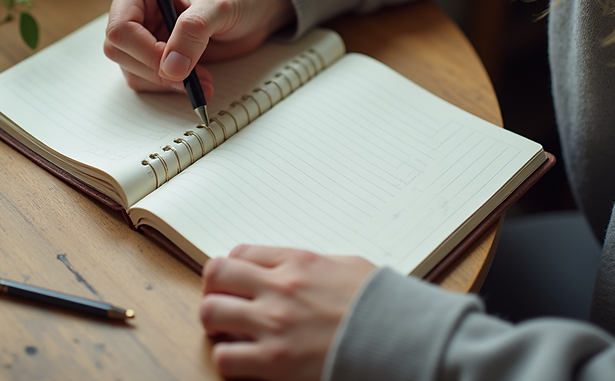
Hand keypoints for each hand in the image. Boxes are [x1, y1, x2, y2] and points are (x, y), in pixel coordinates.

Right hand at [104, 0, 292, 99]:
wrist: (257, 5)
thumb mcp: (219, 5)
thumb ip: (193, 31)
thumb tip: (171, 68)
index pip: (121, 27)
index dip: (146, 52)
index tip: (176, 66)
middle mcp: (134, 8)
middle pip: (120, 52)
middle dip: (155, 71)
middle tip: (191, 79)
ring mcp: (144, 33)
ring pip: (132, 70)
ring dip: (165, 83)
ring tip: (202, 80)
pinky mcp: (156, 54)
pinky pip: (148, 80)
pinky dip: (170, 88)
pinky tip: (197, 80)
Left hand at [200, 245, 375, 380]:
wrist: (403, 338)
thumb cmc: (383, 304)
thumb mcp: (349, 267)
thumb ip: (314, 266)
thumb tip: (297, 270)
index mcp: (298, 262)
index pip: (241, 254)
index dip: (232, 269)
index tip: (236, 282)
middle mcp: (280, 287)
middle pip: (216, 275)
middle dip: (215, 290)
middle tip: (224, 304)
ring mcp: (274, 323)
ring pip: (211, 312)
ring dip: (216, 323)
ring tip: (229, 333)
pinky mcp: (275, 360)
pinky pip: (225, 356)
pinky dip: (229, 358)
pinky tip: (244, 359)